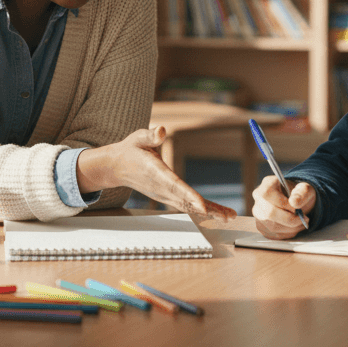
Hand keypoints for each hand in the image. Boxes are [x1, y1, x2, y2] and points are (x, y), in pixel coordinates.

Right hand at [76, 126, 236, 221]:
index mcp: (155, 172)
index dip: (189, 195)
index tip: (202, 206)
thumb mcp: (139, 137)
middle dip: (208, 209)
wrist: (117, 167)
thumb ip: (151, 135)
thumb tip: (161, 130)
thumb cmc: (131, 150)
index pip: (174, 185)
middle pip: (187, 200)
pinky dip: (202, 210)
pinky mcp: (167, 196)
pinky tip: (217, 213)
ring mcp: (164, 195)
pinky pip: (186, 205)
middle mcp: (161, 187)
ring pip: (189, 206)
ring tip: (229, 216)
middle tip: (227, 216)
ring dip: (209, 212)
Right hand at [252, 175, 315, 238]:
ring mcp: (258, 213)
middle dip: (290, 219)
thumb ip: (302, 193)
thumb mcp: (305, 189)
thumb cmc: (299, 194)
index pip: (267, 194)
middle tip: (304, 219)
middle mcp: (258, 198)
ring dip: (292, 228)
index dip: (282, 203)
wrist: (295, 201)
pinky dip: (288, 233)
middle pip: (269, 213)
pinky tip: (294, 227)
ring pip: (273, 226)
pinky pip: (274, 235)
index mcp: (267, 184)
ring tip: (302, 222)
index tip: (297, 208)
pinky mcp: (261, 226)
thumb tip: (294, 202)